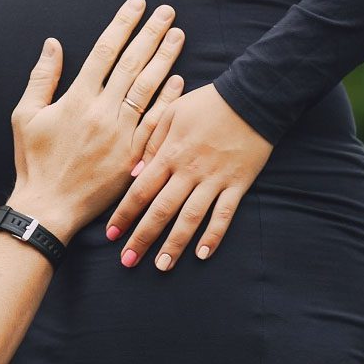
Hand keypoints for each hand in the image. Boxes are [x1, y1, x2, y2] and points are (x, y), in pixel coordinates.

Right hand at [9, 0, 184, 239]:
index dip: (122, 24)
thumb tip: (53, 42)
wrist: (48, 208)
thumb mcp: (25, 115)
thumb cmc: (33, 161)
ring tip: (178, 34)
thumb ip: (41, 77)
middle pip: (132, 64)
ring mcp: (121, 135)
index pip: (104, 51)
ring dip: (165, 59)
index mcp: (77, 99)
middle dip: (151, 33)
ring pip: (148, 88)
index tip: (136, 4)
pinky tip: (180, 78)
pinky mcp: (134, 157)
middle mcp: (103, 112)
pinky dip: (168, 100)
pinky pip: (156, 123)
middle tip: (167, 11)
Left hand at [105, 83, 272, 269]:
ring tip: (161, 266)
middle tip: (128, 261)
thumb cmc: (207, 103)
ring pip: (190, 219)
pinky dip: (214, 236)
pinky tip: (202, 254)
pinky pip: (224, 215)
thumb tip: (133, 174)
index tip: (111, 234)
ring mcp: (214, 180)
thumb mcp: (172, 113)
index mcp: (170, 153)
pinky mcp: (237, 184)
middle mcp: (189, 171)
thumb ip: (151, 142)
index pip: (141, 190)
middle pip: (161, 211)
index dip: (125, 214)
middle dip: (142, 238)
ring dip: (174, 244)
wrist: (252, 97)